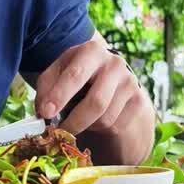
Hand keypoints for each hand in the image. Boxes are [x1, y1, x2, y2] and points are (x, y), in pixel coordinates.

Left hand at [34, 39, 149, 140]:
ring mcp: (130, 82)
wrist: (109, 78)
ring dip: (87, 125)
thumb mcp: (58, 73)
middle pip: (96, 102)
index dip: (60, 95)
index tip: (46, 113)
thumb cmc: (76, 75)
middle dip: (74, 122)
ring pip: (105, 119)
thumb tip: (43, 111)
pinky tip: (96, 117)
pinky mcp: (139, 101)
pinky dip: (100, 129)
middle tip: (59, 133)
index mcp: (91, 51)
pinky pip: (116, 126)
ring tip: (79, 117)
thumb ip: (46, 89)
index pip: (75, 75)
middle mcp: (115, 63)